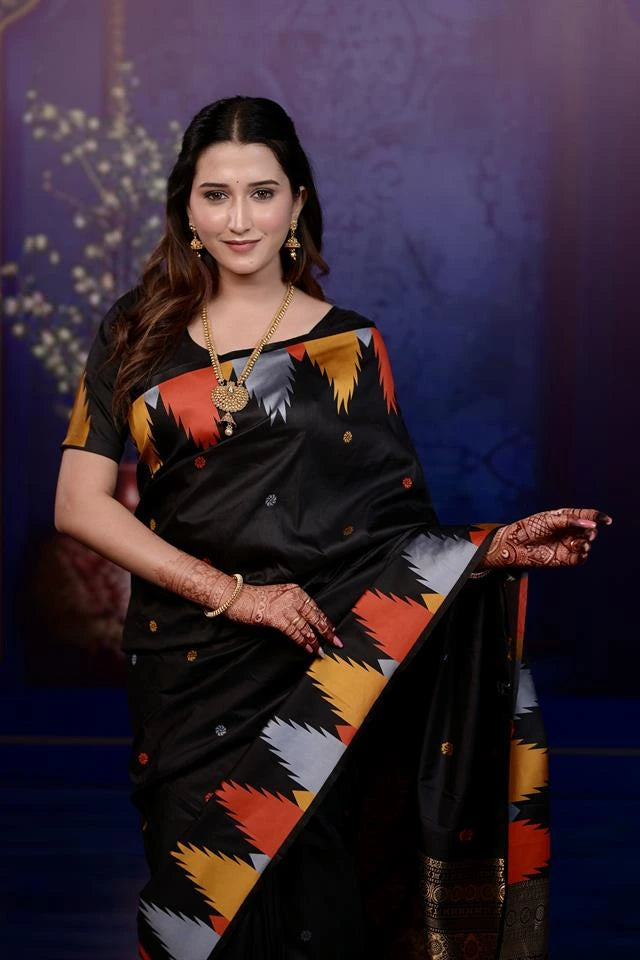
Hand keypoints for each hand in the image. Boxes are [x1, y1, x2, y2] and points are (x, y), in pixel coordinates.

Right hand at [226, 582, 343, 657]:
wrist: (238, 597)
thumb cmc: (255, 598)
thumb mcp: (279, 595)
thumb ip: (292, 604)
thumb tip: (303, 618)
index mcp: (295, 590)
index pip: (314, 607)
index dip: (324, 620)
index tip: (332, 629)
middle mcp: (293, 597)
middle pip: (315, 617)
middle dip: (326, 631)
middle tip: (336, 642)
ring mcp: (286, 607)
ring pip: (306, 627)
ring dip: (315, 641)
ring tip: (321, 651)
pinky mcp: (277, 618)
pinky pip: (294, 632)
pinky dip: (302, 642)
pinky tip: (309, 649)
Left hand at [480, 507, 611, 568]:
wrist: (514, 545)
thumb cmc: (530, 528)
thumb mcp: (550, 520)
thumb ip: (569, 521)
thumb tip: (592, 524)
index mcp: (566, 518)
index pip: (587, 516)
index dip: (598, 517)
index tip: (606, 521)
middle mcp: (569, 531)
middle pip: (589, 531)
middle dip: (591, 532)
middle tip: (588, 534)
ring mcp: (568, 545)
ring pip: (586, 545)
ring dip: (587, 544)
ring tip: (581, 544)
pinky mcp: (564, 559)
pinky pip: (579, 559)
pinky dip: (582, 556)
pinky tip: (580, 553)